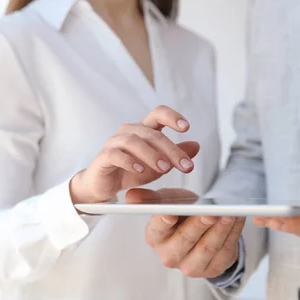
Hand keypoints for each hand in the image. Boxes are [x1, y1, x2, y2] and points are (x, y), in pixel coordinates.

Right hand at [70, 106, 199, 203]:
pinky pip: (116, 154)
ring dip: (152, 154)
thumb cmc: (130, 171)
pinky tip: (140, 169)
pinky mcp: (103, 157)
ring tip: (165, 169)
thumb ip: (175, 155)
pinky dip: (129, 161)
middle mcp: (128, 131)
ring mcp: (114, 143)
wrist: (104, 186)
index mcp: (143, 129)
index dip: (172, 117)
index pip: (158, 114)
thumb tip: (196, 146)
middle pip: (152, 133)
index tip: (186, 127)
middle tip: (185, 165)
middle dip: (171, 149)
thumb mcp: (158, 165)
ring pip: (134, 141)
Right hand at [126, 188, 244, 277]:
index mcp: (154, 238)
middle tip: (211, 211)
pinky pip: (225, 251)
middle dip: (200, 224)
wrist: (202, 230)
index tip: (171, 212)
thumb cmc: (181, 214)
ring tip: (230, 213)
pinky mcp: (212, 270)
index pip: (158, 229)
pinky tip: (237, 220)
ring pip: (208, 246)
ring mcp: (191, 266)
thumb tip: (130, 196)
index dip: (164, 221)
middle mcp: (169, 256)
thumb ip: (151, 198)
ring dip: (221, 228)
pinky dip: (233, 234)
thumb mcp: (167, 202)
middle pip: (186, 239)